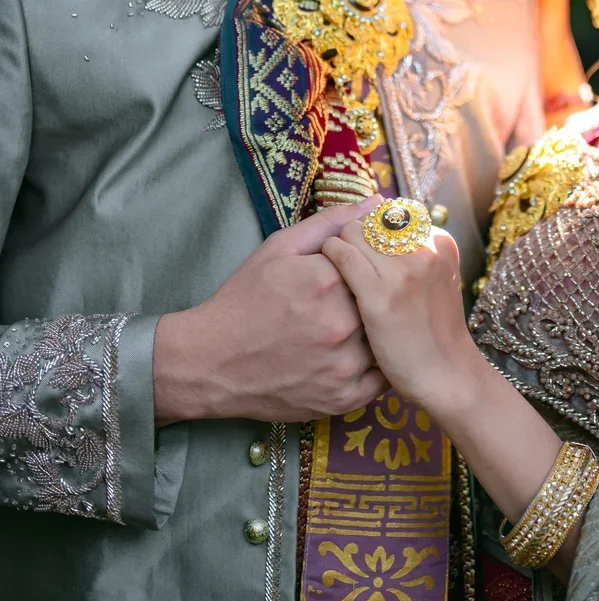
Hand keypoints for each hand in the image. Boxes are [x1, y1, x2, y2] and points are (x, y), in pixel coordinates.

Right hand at [153, 204, 387, 424]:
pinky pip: (382, 378)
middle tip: (349, 301)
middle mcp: (340, 323)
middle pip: (381, 301)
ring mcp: (343, 365)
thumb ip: (330, 223)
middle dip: (372, 297)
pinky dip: (376, 365)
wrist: (210, 362)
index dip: (365, 264)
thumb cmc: (244, 300)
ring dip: (376, 331)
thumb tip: (377, 202)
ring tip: (351, 327)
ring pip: (385, 339)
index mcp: (327, 280)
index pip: (373, 262)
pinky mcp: (343, 398)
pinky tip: (356, 353)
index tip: (352, 271)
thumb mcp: (280, 249)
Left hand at [322, 220, 477, 414]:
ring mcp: (403, 271)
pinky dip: (330, 255)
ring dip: (340, 243)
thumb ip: (417, 248)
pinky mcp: (379, 294)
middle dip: (357, 233)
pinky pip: (342, 254)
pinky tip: (326, 272)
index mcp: (439, 241)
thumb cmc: (435, 328)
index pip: (393, 213)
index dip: (374, 228)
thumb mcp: (436, 279)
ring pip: (353, 232)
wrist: (445, 374)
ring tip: (335, 264)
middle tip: (349, 256)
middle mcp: (423, 249)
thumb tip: (390, 216)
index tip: (366, 247)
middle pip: (372, 220)